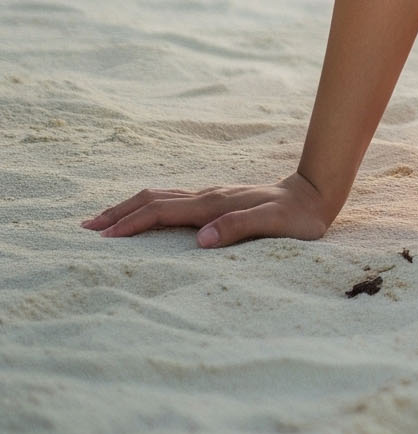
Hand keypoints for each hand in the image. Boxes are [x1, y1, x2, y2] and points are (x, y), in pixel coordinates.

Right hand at [81, 171, 333, 247]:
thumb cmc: (299, 216)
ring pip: (161, 196)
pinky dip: (149, 206)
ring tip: (103, 220)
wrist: (317, 193)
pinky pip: (173, 200)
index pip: (162, 212)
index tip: (102, 237)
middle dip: (118, 212)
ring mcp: (211, 196)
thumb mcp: (276, 224)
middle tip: (85, 226)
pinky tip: (144, 214)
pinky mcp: (216, 200)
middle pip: (153, 199)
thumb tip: (200, 240)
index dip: (131, 223)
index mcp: (214, 205)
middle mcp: (208, 196)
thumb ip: (240, 228)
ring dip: (130, 206)